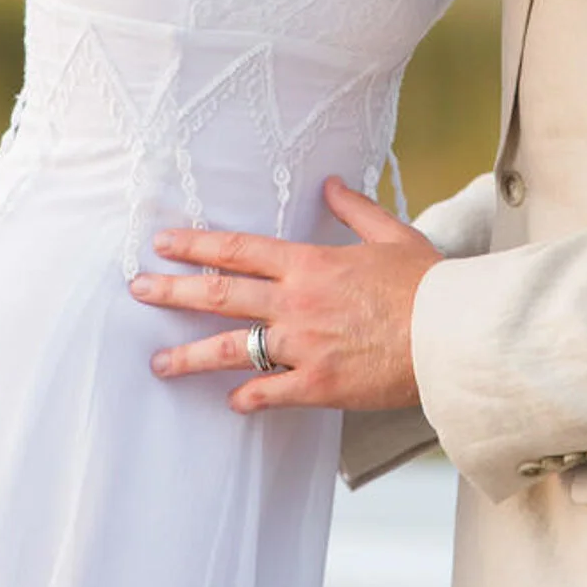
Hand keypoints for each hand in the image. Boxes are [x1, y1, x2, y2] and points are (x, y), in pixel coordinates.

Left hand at [128, 178, 441, 412]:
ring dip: (189, 355)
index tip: (163, 243)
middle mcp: (296, 302)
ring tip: (158, 363)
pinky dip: (246, 397)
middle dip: (172, 291)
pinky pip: (267, 393)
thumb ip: (354, 209)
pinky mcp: (317, 384)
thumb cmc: (426, 284)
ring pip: (230, 349)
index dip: (195, 244)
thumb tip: (330, 184)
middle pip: (220, 294)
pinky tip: (231, 402)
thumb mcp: (391, 234)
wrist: (450, 334)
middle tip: (137, 290)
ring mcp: (302, 345)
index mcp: (310, 263)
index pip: (238, 250)